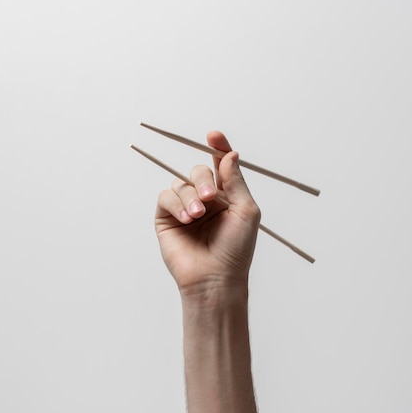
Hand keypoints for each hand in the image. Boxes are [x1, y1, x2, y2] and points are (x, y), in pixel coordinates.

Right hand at [155, 131, 260, 296]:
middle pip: (198, 170)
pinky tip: (187, 219)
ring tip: (198, 216)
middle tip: (210, 197)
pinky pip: (165, 196)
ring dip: (190, 196)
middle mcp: (205, 200)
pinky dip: (176, 203)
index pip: (220, 165)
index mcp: (226, 196)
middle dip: (203, 178)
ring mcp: (185, 208)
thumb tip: (229, 154)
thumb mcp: (246, 210)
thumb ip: (235, 180)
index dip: (217, 147)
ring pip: (180, 182)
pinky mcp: (167, 219)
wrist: (215, 277)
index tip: (213, 136)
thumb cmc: (235, 249)